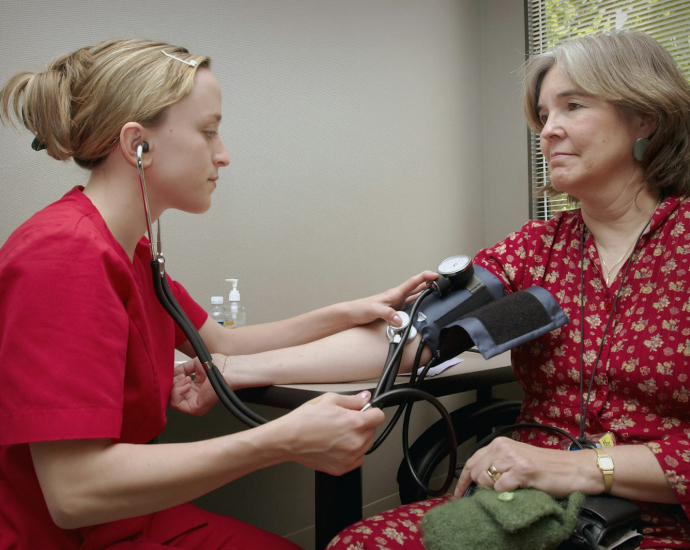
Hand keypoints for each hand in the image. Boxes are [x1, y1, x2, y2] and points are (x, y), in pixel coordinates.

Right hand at [168, 353, 226, 415]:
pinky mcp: (195, 408)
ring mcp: (194, 404)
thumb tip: (170, 373)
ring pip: (171, 400)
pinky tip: (187, 383)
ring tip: (186, 378)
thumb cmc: (218, 366)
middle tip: (181, 375)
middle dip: (172, 383)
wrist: (227, 369)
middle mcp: (193, 398)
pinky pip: (176, 403)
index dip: (171, 380)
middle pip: (171, 395)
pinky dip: (177, 391)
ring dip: (175, 387)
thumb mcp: (194, 365)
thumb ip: (180, 369)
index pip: (174, 389)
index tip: (175, 372)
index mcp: (194, 389)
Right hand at [277, 391, 385, 475]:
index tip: (367, 412)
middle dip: (363, 424)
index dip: (372, 412)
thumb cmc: (305, 420)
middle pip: (372, 431)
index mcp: (355, 423)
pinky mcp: (342, 468)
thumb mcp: (330, 400)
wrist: (289, 439)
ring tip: (339, 433)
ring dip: (358, 439)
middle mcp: (355, 441)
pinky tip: (338, 445)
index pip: (379, 417)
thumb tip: (365, 398)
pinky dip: (352, 453)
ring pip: (366, 445)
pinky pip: (358, 459)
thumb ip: (352, 400)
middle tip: (345, 421)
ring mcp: (350, 457)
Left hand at [344, 270, 437, 327]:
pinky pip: (410, 308)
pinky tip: (422, 311)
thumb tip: (400, 319)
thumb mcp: (373, 311)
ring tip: (437, 293)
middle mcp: (396, 298)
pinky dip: (418, 307)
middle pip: (417, 288)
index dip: (425, 277)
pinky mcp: (393, 313)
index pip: (412, 282)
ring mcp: (395, 305)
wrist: (349, 316)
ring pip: (415, 297)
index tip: (436, 275)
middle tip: (442, 283)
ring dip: (425, 294)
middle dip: (429, 284)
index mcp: (393, 294)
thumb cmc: (358, 310)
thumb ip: (387, 314)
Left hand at [454, 436, 582, 498]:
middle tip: (494, 494)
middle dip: (481, 487)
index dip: (463, 479)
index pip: (472, 461)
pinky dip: (505, 493)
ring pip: (485, 480)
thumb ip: (498, 464)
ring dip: (494, 490)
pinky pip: (500, 487)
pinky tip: (517, 491)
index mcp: (500, 443)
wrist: (572, 469)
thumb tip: (477, 480)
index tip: (458, 493)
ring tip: (510, 490)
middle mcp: (503, 447)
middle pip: (476, 472)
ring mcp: (512, 458)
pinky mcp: (522, 470)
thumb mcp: (517, 459)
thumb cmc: (546, 468)